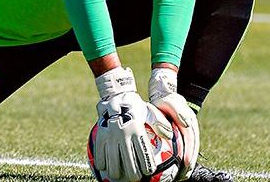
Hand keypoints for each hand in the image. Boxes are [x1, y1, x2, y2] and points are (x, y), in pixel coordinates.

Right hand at [94, 67, 156, 181]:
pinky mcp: (100, 136)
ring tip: (119, 175)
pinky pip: (100, 155)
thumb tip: (169, 135)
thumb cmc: (135, 107)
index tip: (148, 172)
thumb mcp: (149, 112)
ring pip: (113, 164)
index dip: (147, 168)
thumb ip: (159, 123)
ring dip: (117, 173)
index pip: (144, 155)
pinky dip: (102, 164)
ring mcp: (110, 136)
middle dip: (133, 175)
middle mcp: (124, 135)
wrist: (115, 96)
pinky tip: (105, 168)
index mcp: (137, 130)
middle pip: (129, 164)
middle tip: (135, 177)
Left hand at [149, 68, 199, 180]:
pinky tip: (180, 166)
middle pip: (193, 146)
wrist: (164, 90)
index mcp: (189, 120)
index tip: (185, 165)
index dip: (189, 153)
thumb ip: (177, 109)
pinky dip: (185, 155)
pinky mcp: (183, 131)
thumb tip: (186, 124)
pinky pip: (187, 145)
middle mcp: (190, 125)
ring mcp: (188, 128)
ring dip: (189, 161)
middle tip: (185, 175)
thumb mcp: (169, 101)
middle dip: (190, 161)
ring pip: (191, 147)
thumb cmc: (164, 97)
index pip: (190, 140)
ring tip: (184, 174)